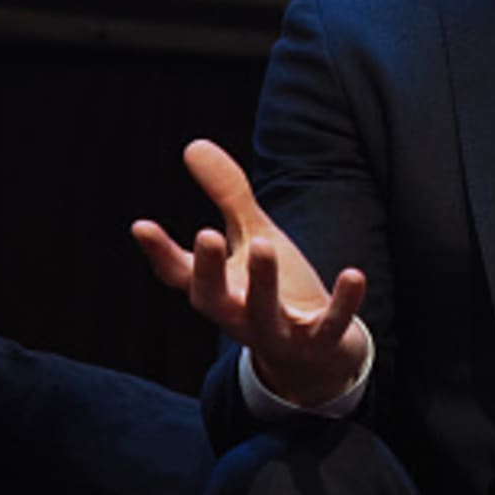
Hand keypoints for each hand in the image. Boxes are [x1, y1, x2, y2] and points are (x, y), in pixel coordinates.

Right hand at [131, 139, 369, 405]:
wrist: (315, 350)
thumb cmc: (275, 285)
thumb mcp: (252, 235)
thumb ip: (227, 196)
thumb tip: (193, 145)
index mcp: (219, 291)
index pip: (180, 275)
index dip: (160, 253)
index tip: (141, 225)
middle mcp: (239, 316)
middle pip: (214, 299)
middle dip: (209, 270)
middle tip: (206, 233)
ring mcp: (277, 333)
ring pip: (263, 314)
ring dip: (263, 282)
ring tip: (264, 243)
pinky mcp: (318, 341)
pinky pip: (329, 326)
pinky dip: (343, 303)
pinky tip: (354, 273)